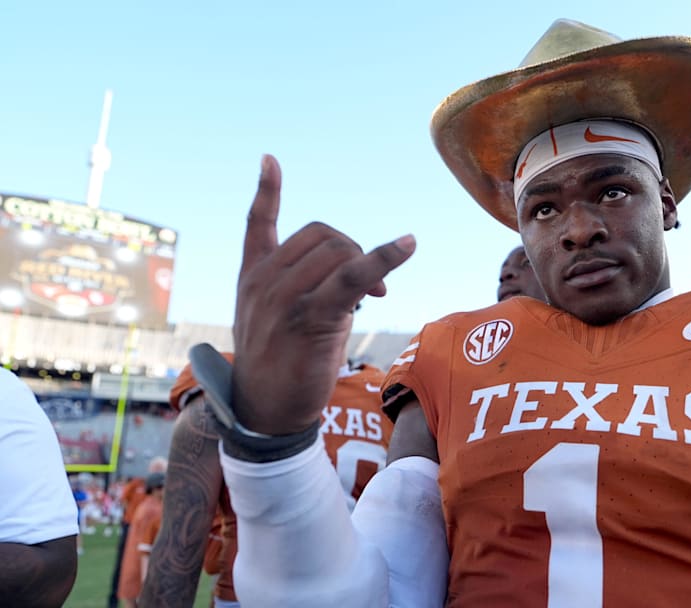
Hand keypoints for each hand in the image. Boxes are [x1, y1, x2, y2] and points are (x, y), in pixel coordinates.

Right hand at [232, 155, 414, 434]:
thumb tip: (363, 278)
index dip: (266, 191)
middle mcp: (262, 281)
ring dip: (368, 265)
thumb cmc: (281, 368)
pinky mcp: (310, 318)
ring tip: (375, 296)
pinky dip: (383, 257)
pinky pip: (352, 275)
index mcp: (251, 277)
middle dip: (353, 250)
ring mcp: (282, 298)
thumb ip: (306, 288)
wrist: (264, 414)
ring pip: (338, 251)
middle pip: (321, 234)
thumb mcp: (280, 320)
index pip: (257, 224)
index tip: (270, 160)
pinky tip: (408, 244)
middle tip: (372, 287)